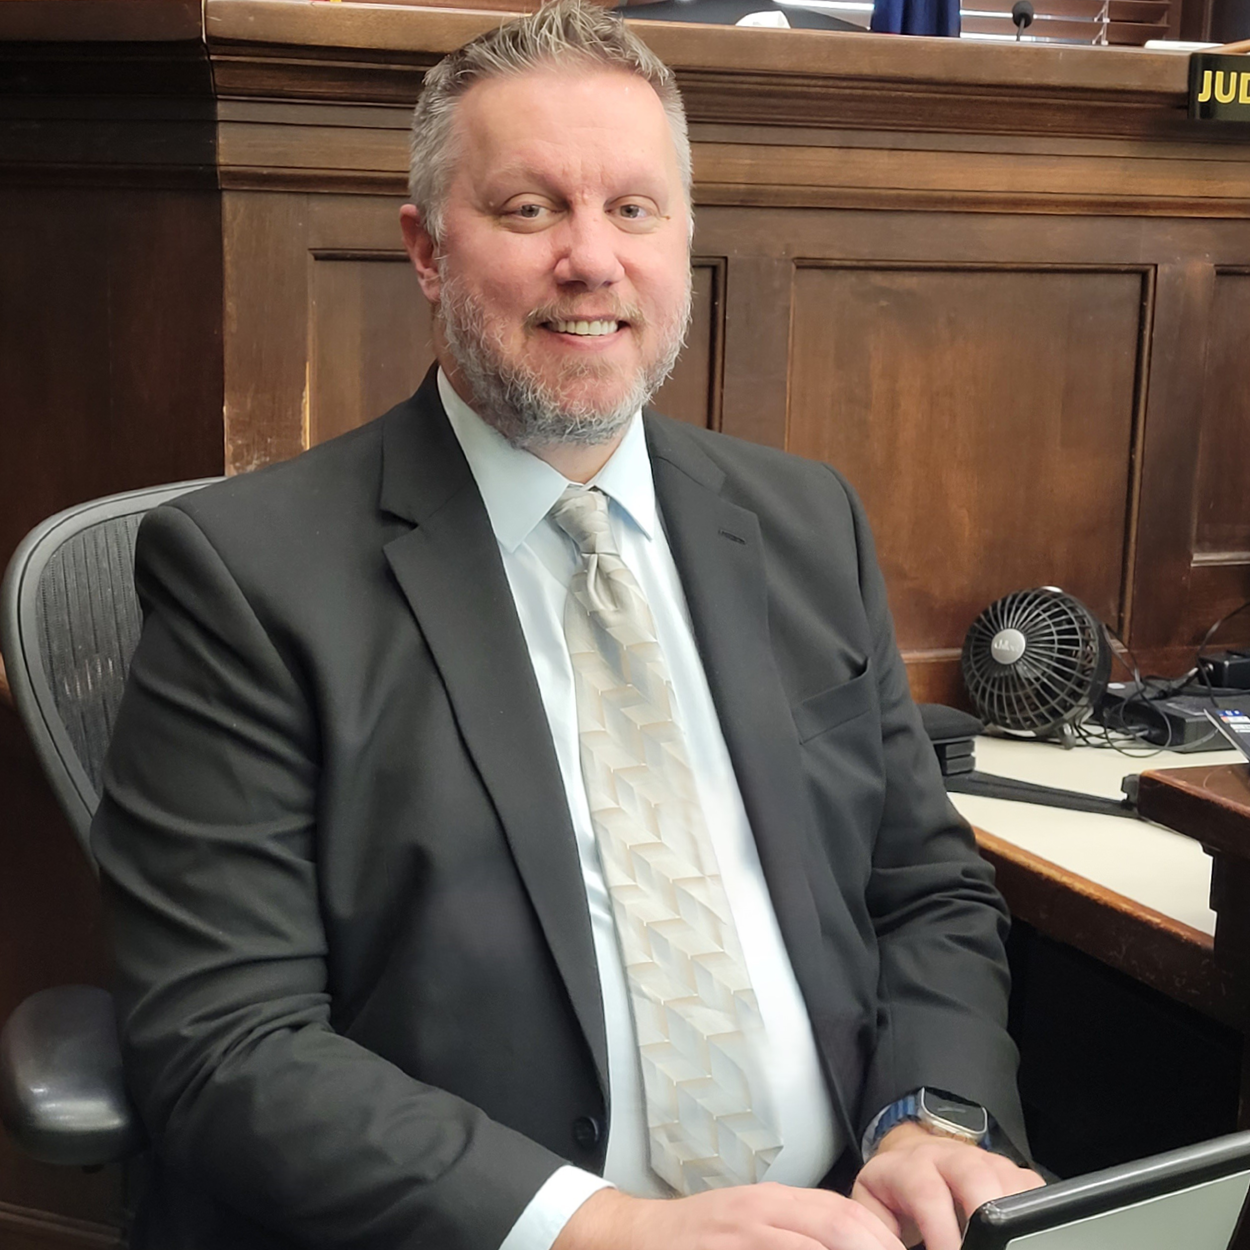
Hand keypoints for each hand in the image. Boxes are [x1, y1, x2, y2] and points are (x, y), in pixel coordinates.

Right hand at [554, 1182, 907, 1249]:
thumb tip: (853, 1240)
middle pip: (837, 1224)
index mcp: (776, 1201)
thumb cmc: (703, 1235)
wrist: (640, 1237)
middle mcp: (764, 1211)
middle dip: (876, 1248)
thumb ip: (797, 1229)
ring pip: (811, 1243)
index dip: (882, 1237)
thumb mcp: (754, 1221)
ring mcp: (744, 1234)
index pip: (844, 1211)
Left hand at [851, 1123, 1044, 1249]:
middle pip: (973, 1176)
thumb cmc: (894, 1193)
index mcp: (911, 1166)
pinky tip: (1026, 1234)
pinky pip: (1030, 1187)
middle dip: (984, 1218)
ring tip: (1009, 1243)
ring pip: (1006, 1178)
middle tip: (988, 1248)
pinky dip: (1032, 1213)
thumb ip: (876, 1230)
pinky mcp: (1009, 1171)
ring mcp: (983, 1160)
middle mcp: (949, 1157)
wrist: (913, 1160)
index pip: (926, 1191)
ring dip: (1011, 1216)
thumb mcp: (874, 1208)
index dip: (940, 1228)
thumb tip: (876, 1239)